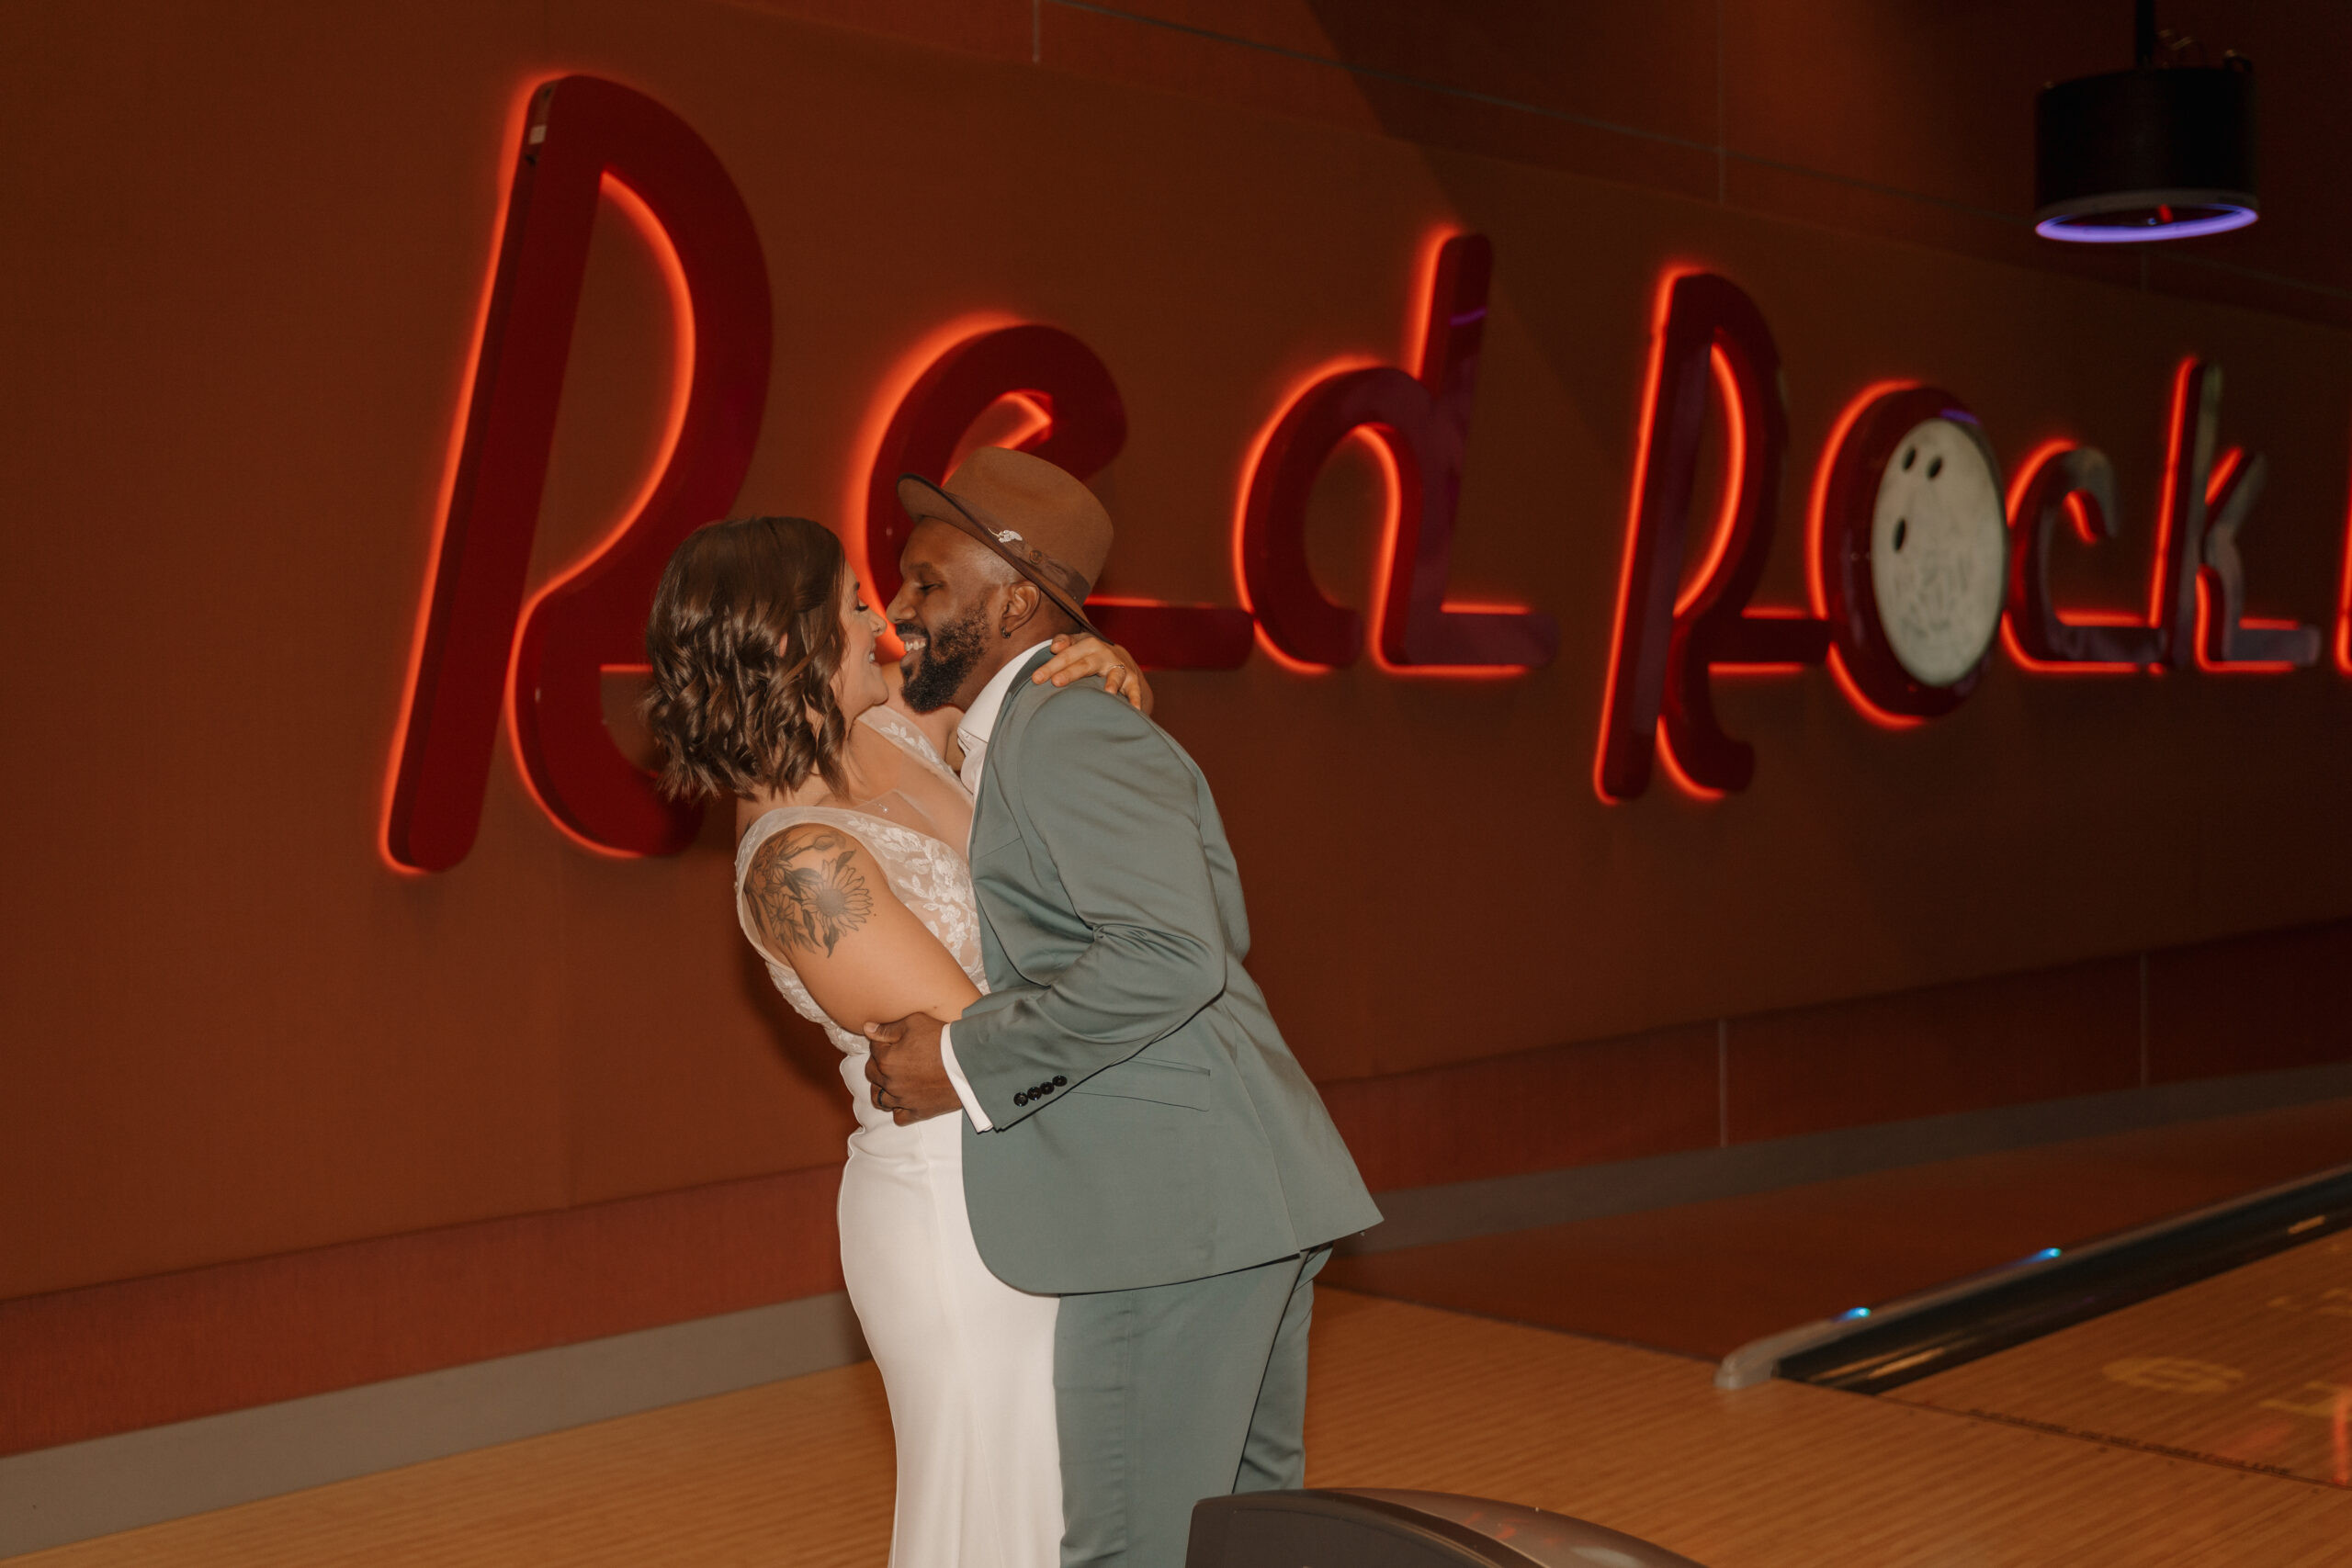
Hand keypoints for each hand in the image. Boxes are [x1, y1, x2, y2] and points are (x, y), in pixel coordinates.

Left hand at [862, 1013, 959, 1124]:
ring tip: (893, 1080)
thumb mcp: (914, 1023)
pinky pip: (898, 1116)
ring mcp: (903, 1099)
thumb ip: (888, 1028)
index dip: (883, 1043)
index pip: (873, 1050)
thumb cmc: (942, 1040)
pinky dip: (898, 1108)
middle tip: (895, 1058)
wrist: (968, 1062)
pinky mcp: (917, 1112)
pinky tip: (905, 1098)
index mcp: (886, 1060)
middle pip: (872, 1074)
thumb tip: (867, 1029)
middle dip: (879, 1064)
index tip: (895, 1042)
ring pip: (879, 1098)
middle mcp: (891, 1082)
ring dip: (883, 1088)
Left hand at [1033, 634, 1153, 714]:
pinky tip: (1133, 709)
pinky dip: (1135, 699)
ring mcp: (1119, 667)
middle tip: (1056, 682)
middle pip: (1085, 664)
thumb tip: (1054, 647)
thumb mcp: (1078, 643)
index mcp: (1088, 644)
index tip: (1036, 679)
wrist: (1120, 658)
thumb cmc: (1090, 653)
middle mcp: (1105, 654)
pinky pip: (1134, 691)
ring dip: (1112, 682)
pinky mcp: (1132, 681)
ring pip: (1114, 675)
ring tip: (1108, 692)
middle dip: (1071, 673)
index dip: (1051, 666)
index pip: (1066, 655)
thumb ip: (1064, 642)